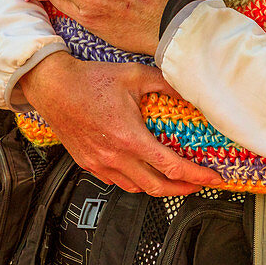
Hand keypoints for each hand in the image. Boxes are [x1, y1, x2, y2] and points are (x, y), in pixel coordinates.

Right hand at [19, 52, 221, 195]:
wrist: (54, 86)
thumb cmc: (90, 80)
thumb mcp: (134, 75)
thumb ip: (165, 84)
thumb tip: (189, 91)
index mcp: (129, 137)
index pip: (171, 167)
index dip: (196, 175)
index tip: (211, 177)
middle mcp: (115, 156)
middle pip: (157, 187)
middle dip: (183, 189)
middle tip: (198, 185)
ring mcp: (100, 163)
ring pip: (137, 188)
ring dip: (159, 187)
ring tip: (172, 180)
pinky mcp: (89, 163)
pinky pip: (117, 182)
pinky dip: (135, 181)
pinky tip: (142, 172)